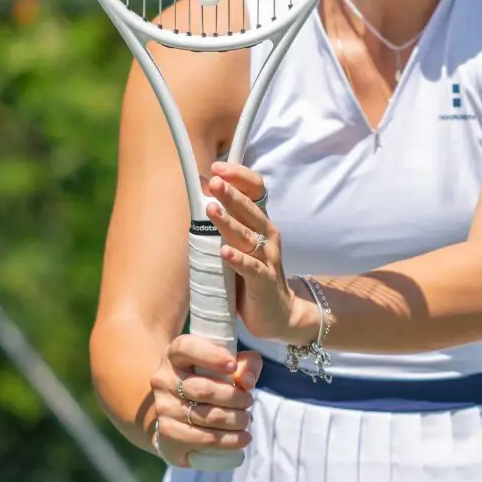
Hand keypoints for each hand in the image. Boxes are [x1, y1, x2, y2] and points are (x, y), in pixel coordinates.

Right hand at [148, 334, 260, 468]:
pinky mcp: (167, 433)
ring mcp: (163, 407)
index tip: (232, 365)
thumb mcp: (228, 365)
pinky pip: (201, 438)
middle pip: (203, 389)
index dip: (211, 356)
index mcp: (175, 355)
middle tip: (249, 401)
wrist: (181, 411)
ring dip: (234, 420)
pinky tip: (242, 438)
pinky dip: (227, 440)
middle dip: (234, 397)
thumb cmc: (211, 381)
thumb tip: (247, 382)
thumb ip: (246, 364)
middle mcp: (164, 379)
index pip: (186, 348)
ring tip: (246, 420)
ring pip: (205, 416)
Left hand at [204, 162, 313, 347]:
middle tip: (214, 181)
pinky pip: (251, 268)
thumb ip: (227, 220)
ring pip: (248, 236)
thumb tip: (204, 190)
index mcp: (261, 223)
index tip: (217, 167)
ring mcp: (268, 259)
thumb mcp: (240, 243)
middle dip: (231, 195)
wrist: (278, 313)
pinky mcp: (265, 282)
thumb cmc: (252, 275)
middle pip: (251, 210)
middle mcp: (268, 236)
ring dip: (229, 223)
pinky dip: (238, 259)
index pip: (256, 191)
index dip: (239, 177)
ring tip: (211, 209)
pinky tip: (224, 252)